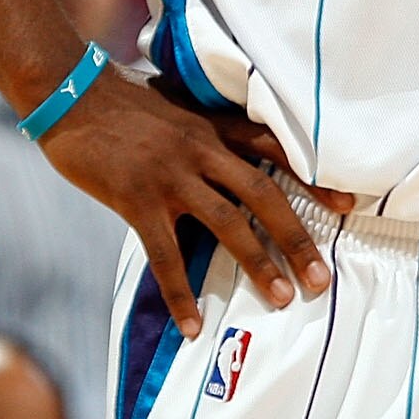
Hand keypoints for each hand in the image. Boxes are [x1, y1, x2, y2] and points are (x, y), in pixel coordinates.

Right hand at [37, 72, 354, 334]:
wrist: (70, 94)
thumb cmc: (121, 102)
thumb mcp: (175, 107)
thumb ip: (204, 132)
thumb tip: (226, 159)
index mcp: (214, 126)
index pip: (276, 150)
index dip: (313, 178)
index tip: (348, 205)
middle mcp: (202, 149)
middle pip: (263, 193)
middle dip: (297, 236)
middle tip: (322, 277)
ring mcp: (171, 175)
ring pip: (228, 223)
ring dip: (258, 263)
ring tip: (282, 299)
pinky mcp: (137, 199)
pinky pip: (166, 255)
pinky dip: (180, 293)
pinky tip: (193, 324)